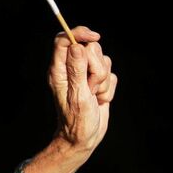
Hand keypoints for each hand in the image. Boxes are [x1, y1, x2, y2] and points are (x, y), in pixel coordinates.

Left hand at [48, 26, 113, 154]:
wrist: (84, 139)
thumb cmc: (76, 121)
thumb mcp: (77, 95)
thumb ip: (77, 70)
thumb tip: (77, 45)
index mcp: (60, 70)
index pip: (66, 39)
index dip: (79, 33)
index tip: (94, 37)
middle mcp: (72, 69)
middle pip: (90, 48)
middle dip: (96, 67)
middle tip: (90, 86)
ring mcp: (86, 76)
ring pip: (103, 61)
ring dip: (103, 81)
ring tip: (94, 96)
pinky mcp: (98, 83)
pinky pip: (112, 75)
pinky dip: (109, 89)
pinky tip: (100, 100)